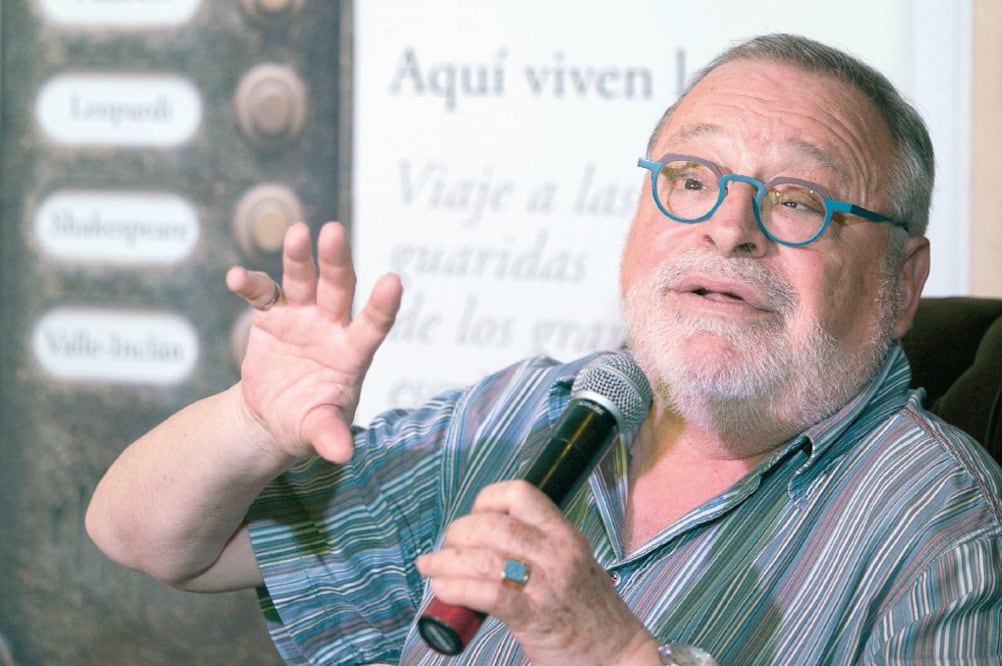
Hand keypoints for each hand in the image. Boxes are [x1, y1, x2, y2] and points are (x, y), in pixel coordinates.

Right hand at [226, 222, 401, 462]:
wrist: (273, 417)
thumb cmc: (308, 422)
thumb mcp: (318, 432)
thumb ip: (329, 435)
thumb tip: (343, 453)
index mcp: (351, 354)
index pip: (372, 325)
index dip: (382, 305)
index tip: (393, 281)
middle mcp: (330, 327)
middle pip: (338, 289)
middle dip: (336, 262)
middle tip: (334, 232)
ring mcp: (301, 317)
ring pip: (303, 280)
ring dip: (299, 257)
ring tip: (297, 232)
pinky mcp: (272, 316)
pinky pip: (263, 295)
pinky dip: (251, 284)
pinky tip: (238, 277)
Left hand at [416, 481, 659, 664]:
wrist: (617, 653)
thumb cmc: (589, 610)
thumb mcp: (572, 562)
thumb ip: (536, 548)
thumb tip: (482, 543)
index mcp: (564, 534)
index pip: (520, 494)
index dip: (487, 500)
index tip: (474, 516)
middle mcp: (557, 553)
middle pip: (494, 526)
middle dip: (459, 533)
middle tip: (446, 548)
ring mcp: (548, 586)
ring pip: (486, 558)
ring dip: (448, 561)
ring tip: (430, 568)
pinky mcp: (536, 619)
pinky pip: (490, 595)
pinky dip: (459, 589)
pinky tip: (443, 590)